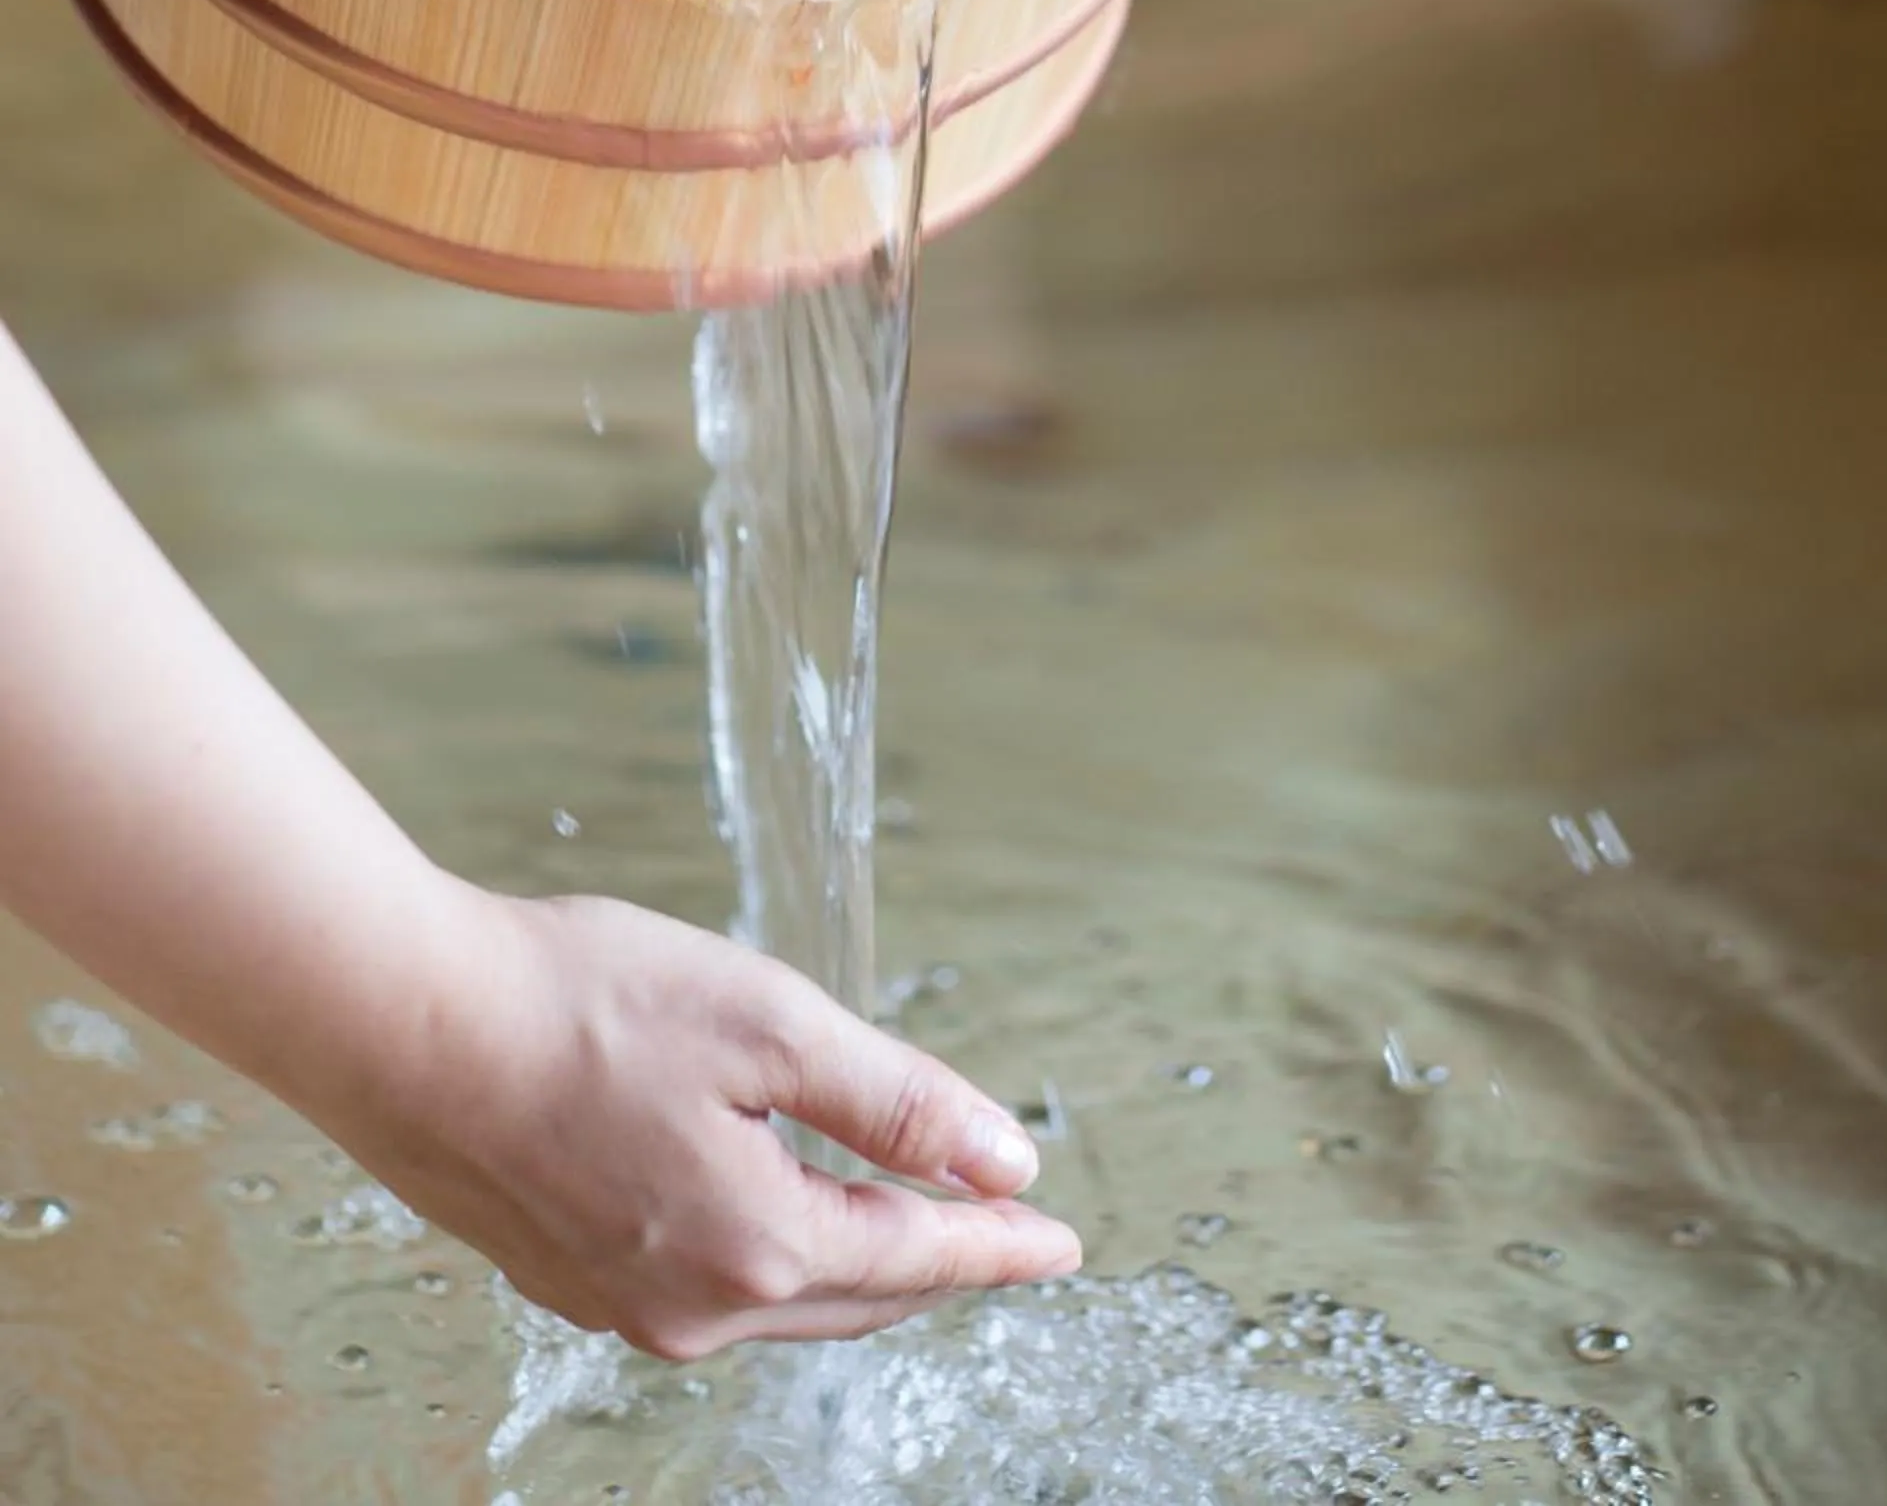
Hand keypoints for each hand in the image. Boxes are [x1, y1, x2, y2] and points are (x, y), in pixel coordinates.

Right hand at [0, 329, 1076, 1367]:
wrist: (405, 1025)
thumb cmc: (583, 1003)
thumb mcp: (770, 1024)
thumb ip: (895, 1102)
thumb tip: (1004, 1162)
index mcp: (759, 1244)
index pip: (919, 1257)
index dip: (998, 1242)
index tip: (1060, 1240)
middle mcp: (694, 1304)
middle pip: (855, 1292)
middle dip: (936, 1261)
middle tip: (1002, 1234)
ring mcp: (622, 1302)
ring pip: (779, 1297)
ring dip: (852, 1261)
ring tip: (904, 1224)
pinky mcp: (566, 1273)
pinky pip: (705, 1287)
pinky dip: (768, 1254)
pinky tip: (770, 1214)